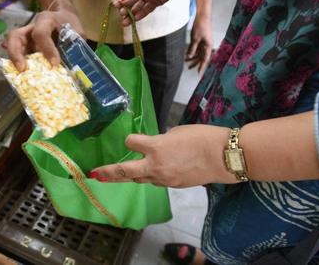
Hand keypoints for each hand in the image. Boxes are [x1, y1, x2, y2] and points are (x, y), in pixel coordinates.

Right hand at [3, 2, 82, 70]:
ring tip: (19, 73)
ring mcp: (26, 36)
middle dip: (16, 53)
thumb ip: (75, 46)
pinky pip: (16, 51)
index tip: (54, 64)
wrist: (63, 16)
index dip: (47, 49)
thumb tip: (74, 67)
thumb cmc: (70, 24)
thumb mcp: (77, 32)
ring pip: (12, 43)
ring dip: (13, 58)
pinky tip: (14, 70)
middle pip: (15, 36)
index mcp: (46, 20)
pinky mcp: (25, 45)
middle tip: (22, 69)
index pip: (41, 33)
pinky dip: (14, 61)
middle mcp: (32, 26)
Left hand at [89, 125, 236, 187]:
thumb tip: (156, 146)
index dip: (131, 139)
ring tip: (118, 174)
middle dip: (108, 172)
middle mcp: (155, 165)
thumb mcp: (177, 132)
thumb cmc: (202, 138)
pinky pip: (156, 181)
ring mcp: (163, 179)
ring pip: (140, 178)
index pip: (131, 142)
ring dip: (131, 175)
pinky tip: (155, 171)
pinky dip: (152, 176)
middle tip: (95, 174)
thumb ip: (161, 140)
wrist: (223, 157)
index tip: (132, 139)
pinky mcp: (173, 186)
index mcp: (155, 147)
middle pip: (124, 171)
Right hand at [113, 0, 185, 25]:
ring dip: (130, 15)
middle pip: (128, 2)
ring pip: (136, 8)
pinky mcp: (156, 1)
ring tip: (125, 22)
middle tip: (123, 14)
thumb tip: (123, 3)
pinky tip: (135, 19)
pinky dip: (140, 14)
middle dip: (124, 9)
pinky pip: (146, 10)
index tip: (117, 5)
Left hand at [186, 14, 212, 71]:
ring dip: (193, 57)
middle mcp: (207, 45)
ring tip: (186, 62)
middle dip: (196, 62)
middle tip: (190, 68)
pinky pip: (197, 47)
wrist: (202, 16)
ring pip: (199, 52)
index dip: (202, 66)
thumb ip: (192, 48)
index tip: (198, 72)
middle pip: (202, 56)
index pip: (205, 58)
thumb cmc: (201, 26)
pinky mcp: (201, 39)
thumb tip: (189, 57)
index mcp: (208, 46)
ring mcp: (204, 42)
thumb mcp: (195, 39)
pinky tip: (187, 54)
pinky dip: (192, 51)